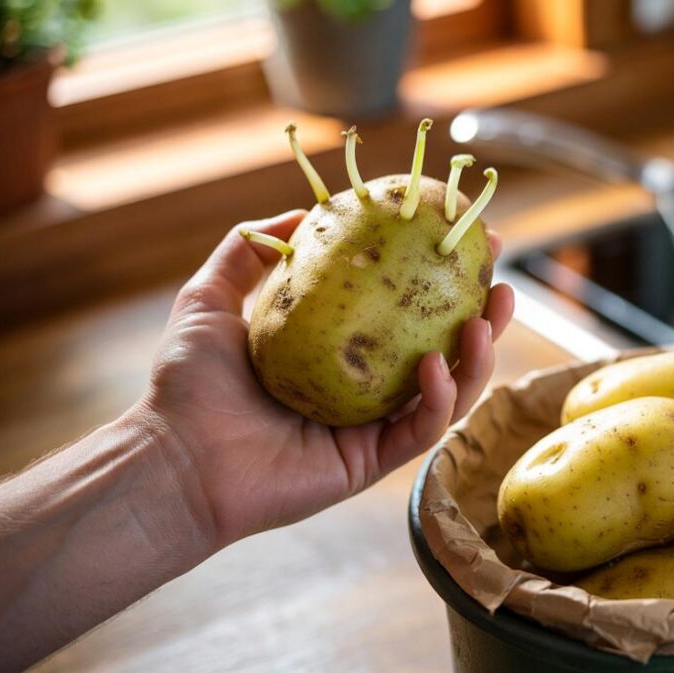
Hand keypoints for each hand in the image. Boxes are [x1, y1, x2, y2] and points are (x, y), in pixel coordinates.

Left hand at [138, 210, 513, 548]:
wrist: (172, 458)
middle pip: (444, 352)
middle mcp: (364, 391)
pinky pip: (420, 429)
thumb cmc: (187, 384)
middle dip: (483, 318)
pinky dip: (438, 397)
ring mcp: (371, 429)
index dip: (441, 280)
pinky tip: (436, 364)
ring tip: (486, 318)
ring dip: (477, 356)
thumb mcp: (211, 297)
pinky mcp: (370, 463)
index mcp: (340, 355)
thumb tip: (301, 210)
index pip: (405, 314)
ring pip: (448, 392)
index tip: (467, 241)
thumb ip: (249, 250)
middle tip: (500, 282)